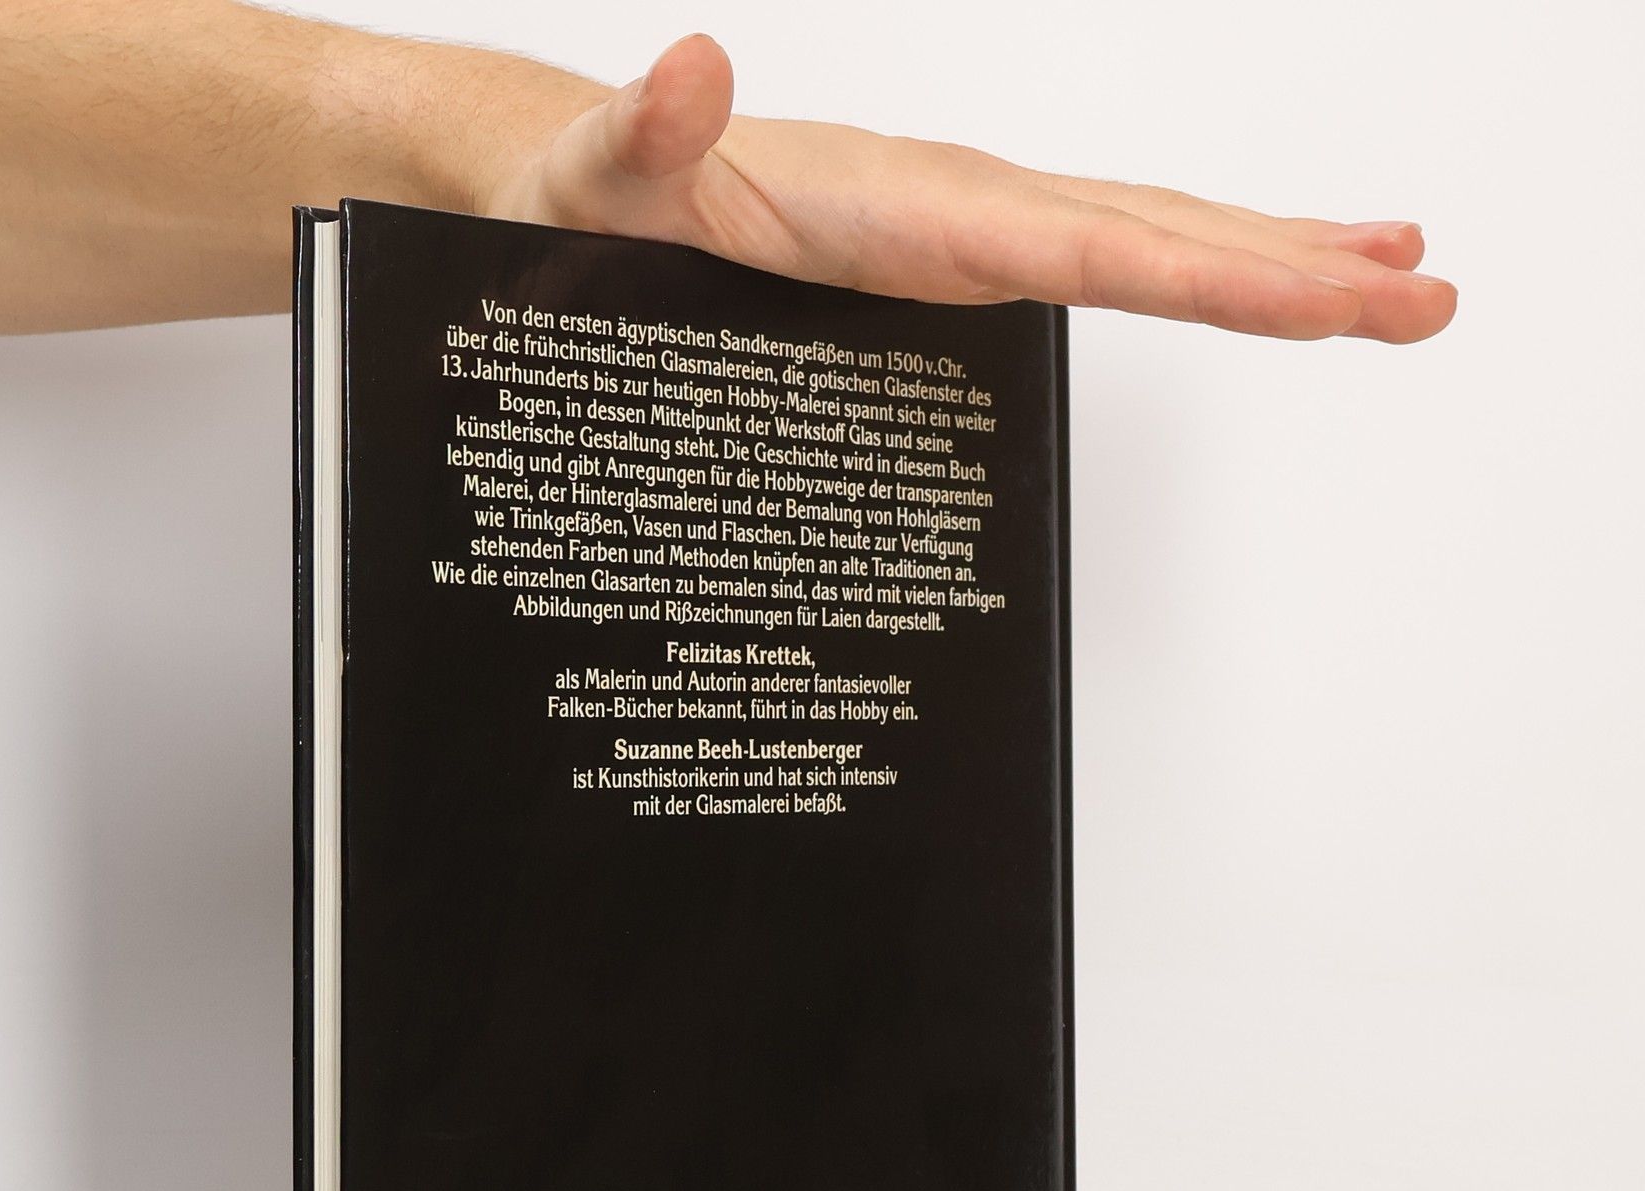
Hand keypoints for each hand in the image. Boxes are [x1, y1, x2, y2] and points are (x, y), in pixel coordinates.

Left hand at [488, 34, 1454, 343]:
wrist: (586, 177)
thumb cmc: (592, 195)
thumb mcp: (595, 183)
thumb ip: (637, 141)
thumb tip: (687, 63)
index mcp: (900, 202)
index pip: (1078, 242)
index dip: (1203, 277)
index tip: (1321, 303)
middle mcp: (958, 198)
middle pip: (1153, 230)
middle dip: (1292, 273)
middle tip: (1428, 302)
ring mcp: (969, 221)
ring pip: (1151, 235)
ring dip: (1278, 264)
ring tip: (1401, 285)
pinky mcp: (961, 249)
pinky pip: (1105, 255)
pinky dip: (1197, 269)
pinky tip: (1261, 281)